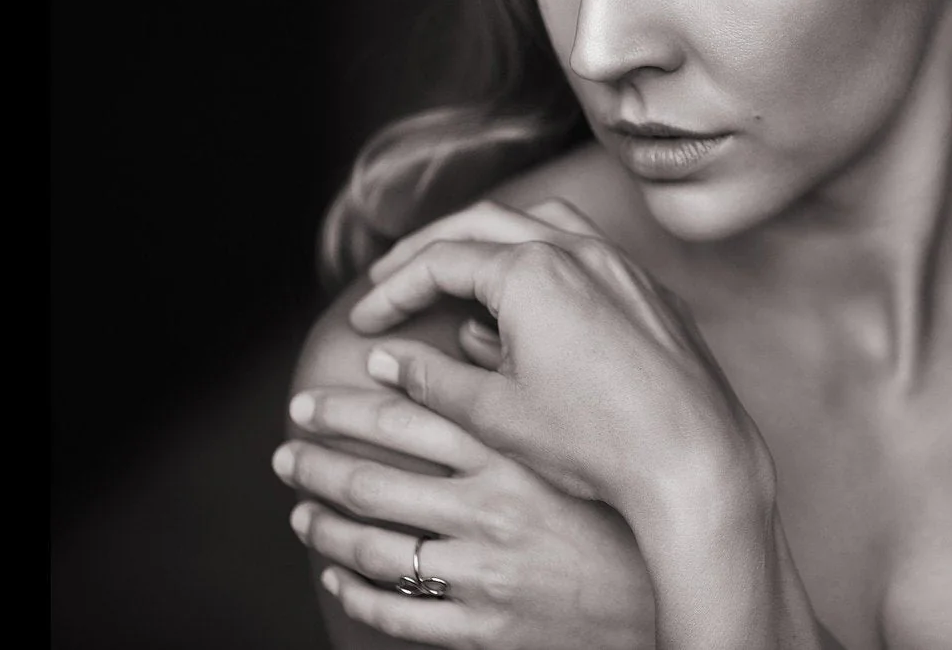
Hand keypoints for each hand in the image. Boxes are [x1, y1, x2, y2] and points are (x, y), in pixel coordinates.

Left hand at [274, 386, 655, 649]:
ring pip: (372, 548)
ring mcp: (480, 575)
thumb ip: (517, 384)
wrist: (665, 595)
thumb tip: (467, 332)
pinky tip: (338, 576)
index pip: (403, 423)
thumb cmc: (625, 508)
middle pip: (371, 483)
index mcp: (509, 460)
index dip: (346, 409)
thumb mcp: (577, 437)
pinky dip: (356, 592)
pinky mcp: (482, 627)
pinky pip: (399, 611)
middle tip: (286, 450)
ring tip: (300, 512)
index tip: (312, 400)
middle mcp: (487, 515)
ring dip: (323, 527)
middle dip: (315, 463)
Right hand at [350, 199, 773, 520]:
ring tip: (459, 269)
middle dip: (430, 250)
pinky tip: (532, 300)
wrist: (693, 461)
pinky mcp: (653, 292)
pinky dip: (545, 258)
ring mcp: (623, 266)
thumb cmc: (597, 443)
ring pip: (543, 222)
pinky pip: (589, 252)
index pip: (441, 262)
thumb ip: (433, 378)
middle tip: (391, 279)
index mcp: (532, 272)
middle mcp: (580, 252)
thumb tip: (387, 358)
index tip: (366, 322)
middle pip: (484, 224)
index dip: (394, 290)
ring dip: (492, 238)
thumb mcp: (495, 414)